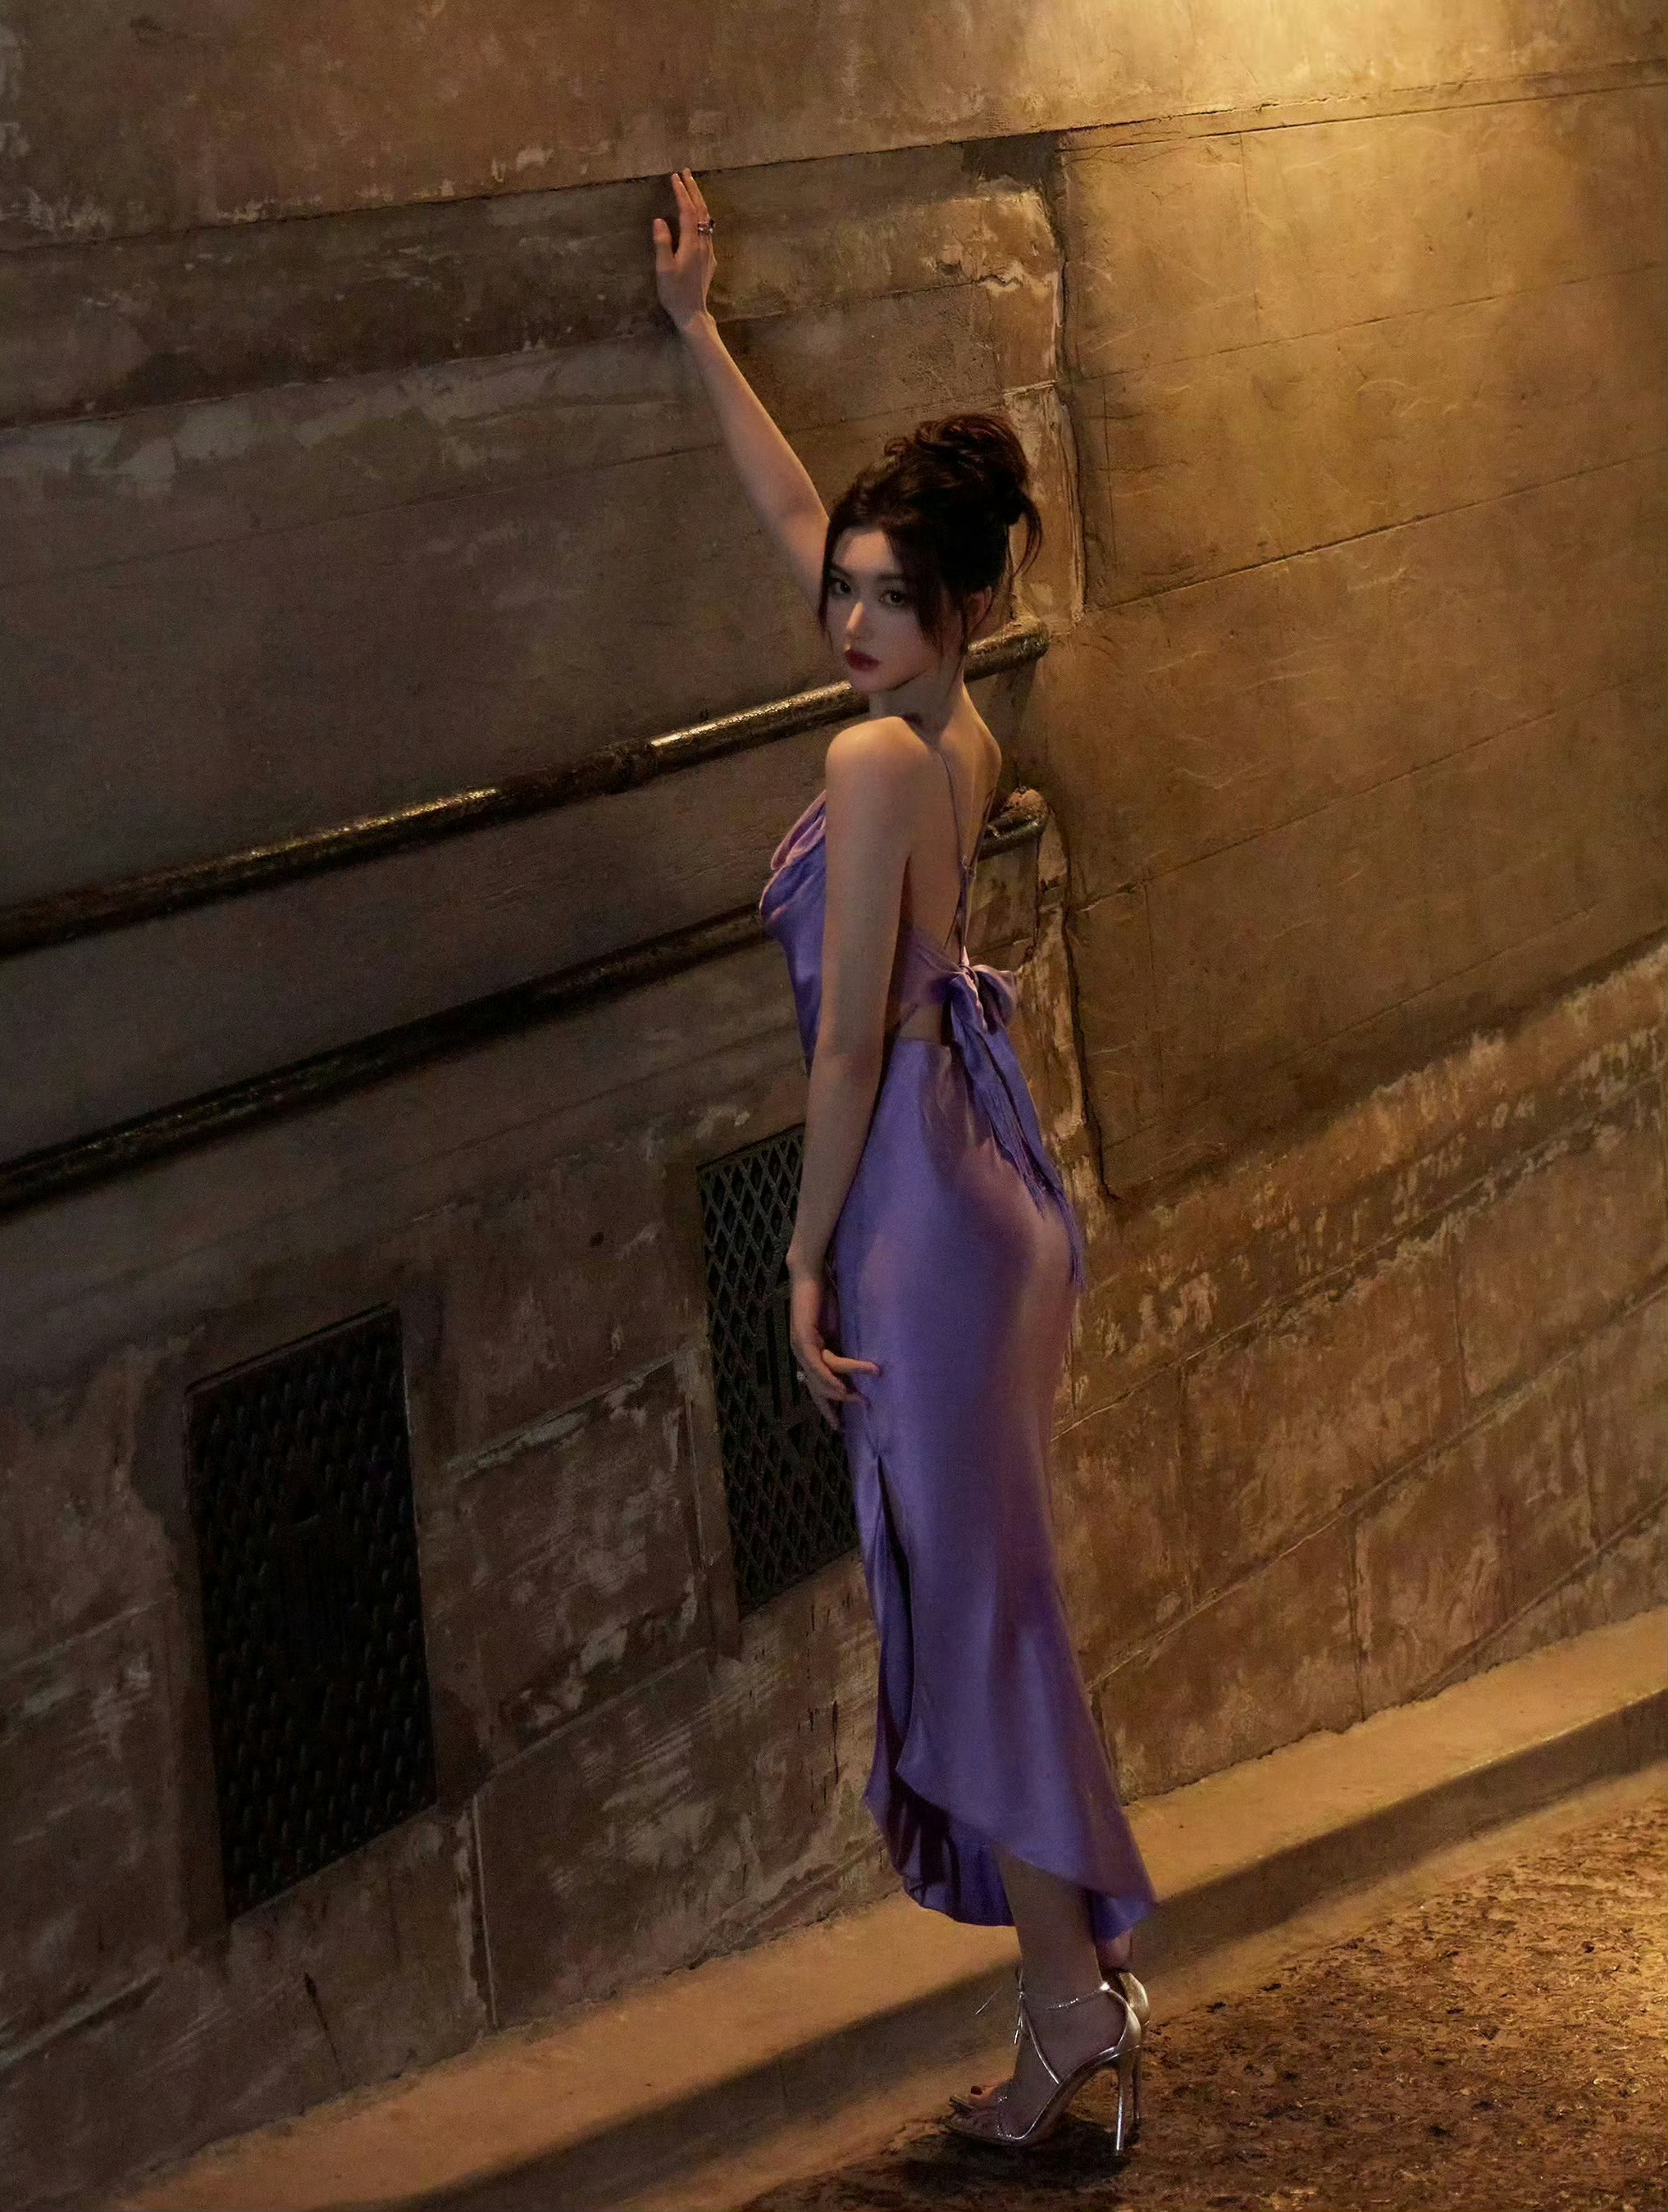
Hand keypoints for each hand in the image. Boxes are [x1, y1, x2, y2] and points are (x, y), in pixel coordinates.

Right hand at [652, 168, 716, 333]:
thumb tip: (659, 220)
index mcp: (691, 244)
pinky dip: (701, 215)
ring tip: (692, 187)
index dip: (681, 192)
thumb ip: (662, 243)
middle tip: (686, 172)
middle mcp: (703, 244)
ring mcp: (709, 251)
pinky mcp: (709, 259)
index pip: (688, 211)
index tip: (675, 176)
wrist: (693, 313)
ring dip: (699, 200)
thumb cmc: (675, 293)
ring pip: (707, 219)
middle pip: (701, 210)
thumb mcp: (664, 269)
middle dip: (694, 189)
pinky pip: (707, 230)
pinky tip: (697, 214)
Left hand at [788, 1260, 878, 1431]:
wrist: (810, 1274)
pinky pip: (819, 1365)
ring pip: (820, 1380)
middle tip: (843, 1426)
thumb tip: (868, 1361)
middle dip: (830, 1408)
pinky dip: (832, 1378)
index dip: (827, 1405)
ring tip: (860, 1400)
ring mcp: (800, 1348)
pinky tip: (843, 1390)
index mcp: (811, 1352)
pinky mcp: (803, 1338)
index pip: (817, 1386)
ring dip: (840, 1392)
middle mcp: (802, 1354)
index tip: (839, 1424)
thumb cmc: (826, 1296)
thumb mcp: (840, 1326)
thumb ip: (846, 1343)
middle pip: (815, 1390)